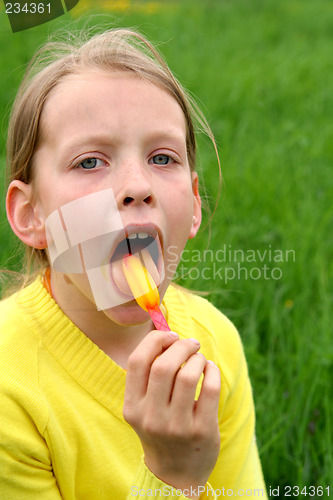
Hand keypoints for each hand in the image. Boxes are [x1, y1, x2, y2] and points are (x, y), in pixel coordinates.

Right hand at [123, 330, 220, 496]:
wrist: (175, 474)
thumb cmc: (161, 429)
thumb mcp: (144, 408)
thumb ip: (149, 377)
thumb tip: (168, 336)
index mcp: (132, 406)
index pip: (137, 361)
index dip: (155, 340)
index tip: (170, 336)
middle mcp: (151, 417)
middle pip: (164, 365)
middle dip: (181, 345)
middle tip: (191, 343)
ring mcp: (176, 426)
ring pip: (189, 374)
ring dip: (198, 358)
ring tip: (200, 360)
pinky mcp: (201, 431)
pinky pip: (210, 388)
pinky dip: (212, 371)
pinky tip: (210, 371)